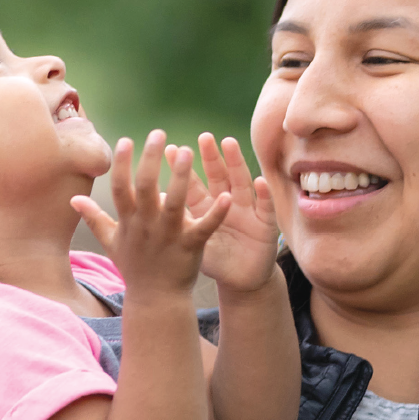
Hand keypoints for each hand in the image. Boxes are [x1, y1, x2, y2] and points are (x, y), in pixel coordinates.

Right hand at [71, 130, 231, 300]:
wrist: (156, 301)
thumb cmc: (135, 269)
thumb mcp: (111, 244)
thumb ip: (94, 218)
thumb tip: (73, 199)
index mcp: (129, 222)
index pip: (121, 188)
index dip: (123, 164)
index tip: (126, 139)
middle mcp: (146, 226)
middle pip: (145, 188)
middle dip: (150, 159)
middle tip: (159, 132)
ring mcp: (168, 236)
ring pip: (173, 202)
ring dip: (179, 176)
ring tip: (187, 150)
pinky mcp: (190, 247)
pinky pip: (204, 227)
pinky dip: (215, 213)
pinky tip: (226, 196)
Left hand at [183, 133, 280, 294]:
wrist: (242, 281)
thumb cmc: (216, 262)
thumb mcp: (194, 242)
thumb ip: (178, 224)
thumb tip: (152, 206)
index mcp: (207, 208)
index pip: (193, 185)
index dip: (182, 169)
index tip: (168, 149)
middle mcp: (227, 204)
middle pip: (219, 176)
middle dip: (211, 157)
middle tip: (203, 138)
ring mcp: (247, 212)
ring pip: (242, 183)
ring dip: (236, 164)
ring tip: (229, 143)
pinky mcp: (265, 226)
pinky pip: (264, 208)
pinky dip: (263, 195)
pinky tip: (259, 181)